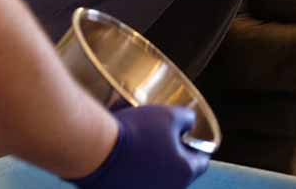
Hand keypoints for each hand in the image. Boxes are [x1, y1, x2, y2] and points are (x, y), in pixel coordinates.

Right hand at [70, 105, 209, 188]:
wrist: (94, 150)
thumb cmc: (135, 132)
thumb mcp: (168, 115)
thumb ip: (187, 119)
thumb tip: (190, 124)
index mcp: (184, 172)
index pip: (201, 162)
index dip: (197, 146)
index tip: (190, 137)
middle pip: (178, 171)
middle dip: (173, 154)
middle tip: (162, 137)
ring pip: (156, 176)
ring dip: (152, 163)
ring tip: (141, 144)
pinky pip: (135, 180)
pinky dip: (133, 170)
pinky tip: (124, 155)